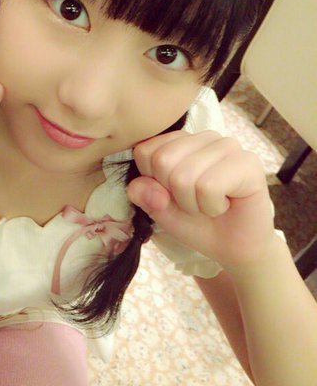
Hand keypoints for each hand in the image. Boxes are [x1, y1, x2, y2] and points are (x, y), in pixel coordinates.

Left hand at [127, 130, 276, 270]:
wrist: (234, 248)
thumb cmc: (198, 224)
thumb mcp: (162, 211)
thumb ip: (146, 196)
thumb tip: (137, 186)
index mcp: (181, 141)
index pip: (145, 151)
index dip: (153, 184)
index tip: (174, 195)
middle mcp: (204, 137)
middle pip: (163, 161)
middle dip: (174, 195)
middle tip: (196, 202)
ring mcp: (228, 146)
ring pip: (184, 176)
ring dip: (194, 204)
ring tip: (211, 204)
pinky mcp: (248, 163)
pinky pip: (208, 186)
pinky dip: (211, 207)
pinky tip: (226, 204)